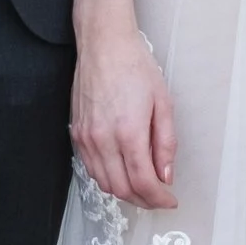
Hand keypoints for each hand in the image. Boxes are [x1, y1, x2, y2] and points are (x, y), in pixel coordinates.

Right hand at [71, 14, 176, 210]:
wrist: (103, 44)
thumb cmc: (134, 66)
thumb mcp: (162, 102)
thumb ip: (165, 143)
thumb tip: (165, 174)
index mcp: (128, 132)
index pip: (143, 181)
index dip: (159, 198)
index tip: (170, 200)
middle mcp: (102, 139)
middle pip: (122, 189)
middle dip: (143, 200)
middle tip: (159, 197)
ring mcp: (86, 138)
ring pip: (104, 183)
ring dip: (125, 192)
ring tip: (143, 187)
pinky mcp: (76, 133)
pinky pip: (90, 168)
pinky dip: (107, 178)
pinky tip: (121, 171)